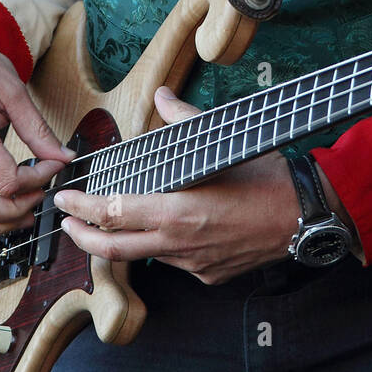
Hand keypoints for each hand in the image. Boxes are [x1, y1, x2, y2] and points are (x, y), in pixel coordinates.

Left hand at [54, 87, 357, 282]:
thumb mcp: (222, 143)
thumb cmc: (267, 176)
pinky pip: (174, 262)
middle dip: (82, 236)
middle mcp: (180, 244)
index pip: (111, 214)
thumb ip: (183, 121)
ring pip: (144, 256)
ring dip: (122, 240)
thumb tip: (161, 97)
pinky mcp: (209, 275)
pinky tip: (162, 229)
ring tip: (108, 222)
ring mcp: (194, 264)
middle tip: (67, 222)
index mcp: (177, 211)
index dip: (81, 208)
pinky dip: (160, 246)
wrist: (307, 214)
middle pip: (113, 248)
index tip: (64, 199)